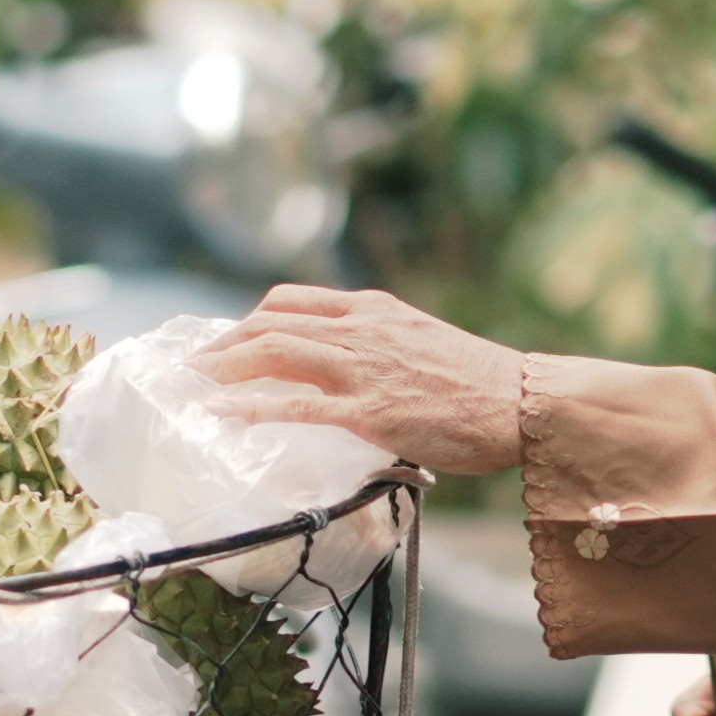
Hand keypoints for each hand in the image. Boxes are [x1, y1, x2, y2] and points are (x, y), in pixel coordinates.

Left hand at [195, 285, 530, 479]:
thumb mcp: (424, 346)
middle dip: (224, 344)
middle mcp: (361, 329)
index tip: (229, 345)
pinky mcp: (369, 411)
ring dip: (224, 368)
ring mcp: (362, 368)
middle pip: (269, 322)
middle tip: (197, 368)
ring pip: (273, 353)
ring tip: (192, 386)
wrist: (523, 402)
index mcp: (373, 310)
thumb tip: (356, 377)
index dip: (249, 322)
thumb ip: (383, 352)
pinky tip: (221, 414)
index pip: (291, 302)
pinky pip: (295, 404)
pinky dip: (250, 407)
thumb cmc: (482, 386)